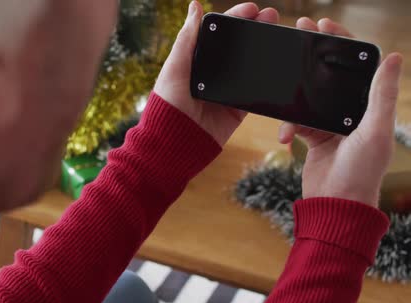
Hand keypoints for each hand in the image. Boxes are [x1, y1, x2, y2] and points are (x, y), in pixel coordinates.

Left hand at [154, 1, 279, 145]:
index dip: (236, 18)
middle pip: (238, 46)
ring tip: (279, 34)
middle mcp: (212, 73)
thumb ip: (187, 38)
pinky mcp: (237, 109)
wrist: (175, 143)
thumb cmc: (168, 104)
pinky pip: (255, 92)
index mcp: (196, 60)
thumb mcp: (175, 67)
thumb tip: (195, 6)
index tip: (252, 9)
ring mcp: (226, 90)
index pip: (219, 33)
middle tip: (272, 16)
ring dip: (265, 50)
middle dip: (255, 29)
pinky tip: (280, 64)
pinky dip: (267, 79)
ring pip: (250, 66)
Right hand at [278, 18, 403, 206]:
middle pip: (330, 75)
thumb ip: (381, 94)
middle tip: (299, 34)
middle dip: (314, 56)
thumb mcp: (375, 130)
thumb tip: (395, 57)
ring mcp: (331, 125)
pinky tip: (284, 136)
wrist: (335, 205)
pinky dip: (288, 126)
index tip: (324, 27)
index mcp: (371, 107)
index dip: (342, 43)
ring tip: (281, 84)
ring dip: (296, 95)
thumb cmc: (361, 172)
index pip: (357, 66)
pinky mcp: (313, 137)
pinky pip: (296, 121)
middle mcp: (352, 113)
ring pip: (309, 98)